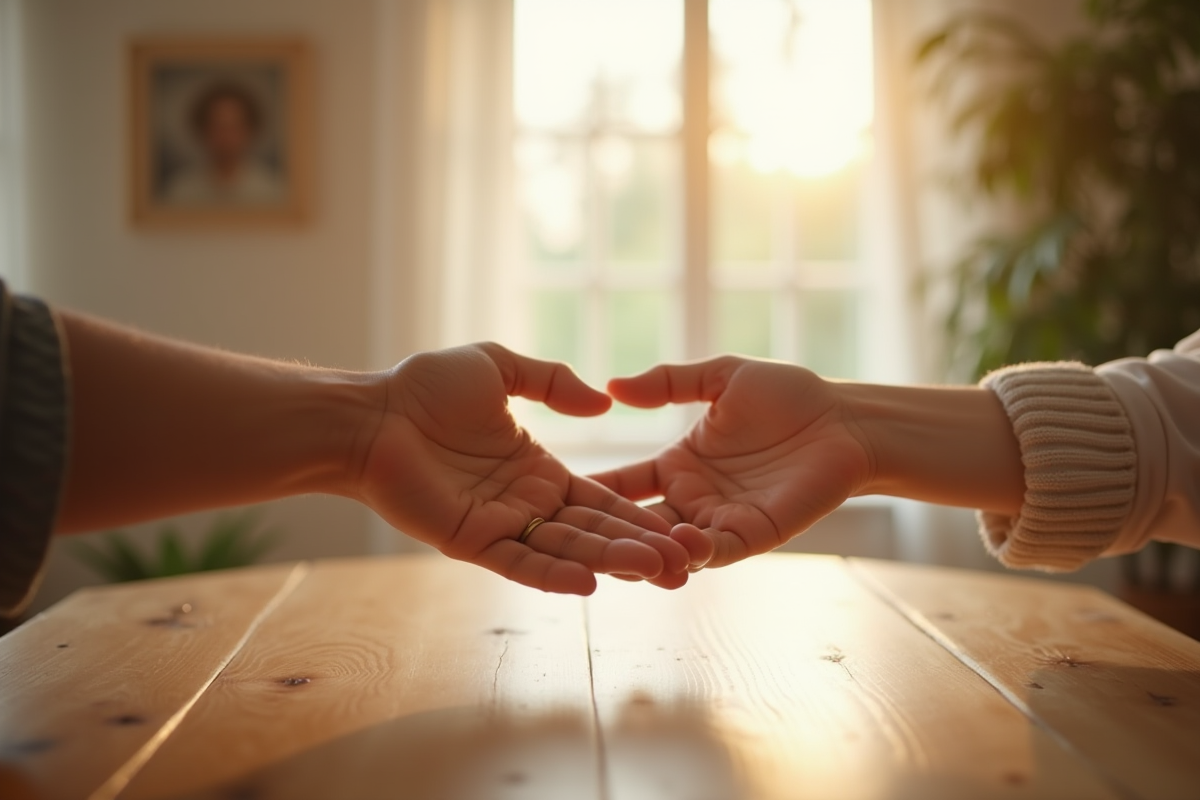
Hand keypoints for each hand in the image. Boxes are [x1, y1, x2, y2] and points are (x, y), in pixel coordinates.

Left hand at [354, 343, 689, 594]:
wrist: (371, 412)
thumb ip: (551, 382)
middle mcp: (525, 503)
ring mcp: (499, 525)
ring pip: (565, 549)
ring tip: (656, 573)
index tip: (681, 529)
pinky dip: (551, 575)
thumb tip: (601, 404)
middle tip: (686, 567)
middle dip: (639, 548)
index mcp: (538, 469)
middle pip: (593, 531)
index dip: (638, 515)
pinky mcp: (469, 541)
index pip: (600, 499)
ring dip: (610, 561)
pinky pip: (517, 562)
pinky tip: (589, 584)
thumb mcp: (498, 368)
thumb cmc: (425, 388)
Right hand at [589, 356, 873, 570]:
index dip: (590, 491)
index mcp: (678, 466)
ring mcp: (720, 520)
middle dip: (606, 534)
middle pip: (638, 525)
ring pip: (670, 545)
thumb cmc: (789, 395)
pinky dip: (695, 552)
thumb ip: (667, 382)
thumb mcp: (720, 377)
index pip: (622, 486)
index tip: (547, 494)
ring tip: (619, 551)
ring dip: (646, 550)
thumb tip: (613, 388)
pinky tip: (679, 547)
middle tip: (565, 539)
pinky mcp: (753, 533)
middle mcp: (693, 499)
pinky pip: (716, 550)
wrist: (845, 418)